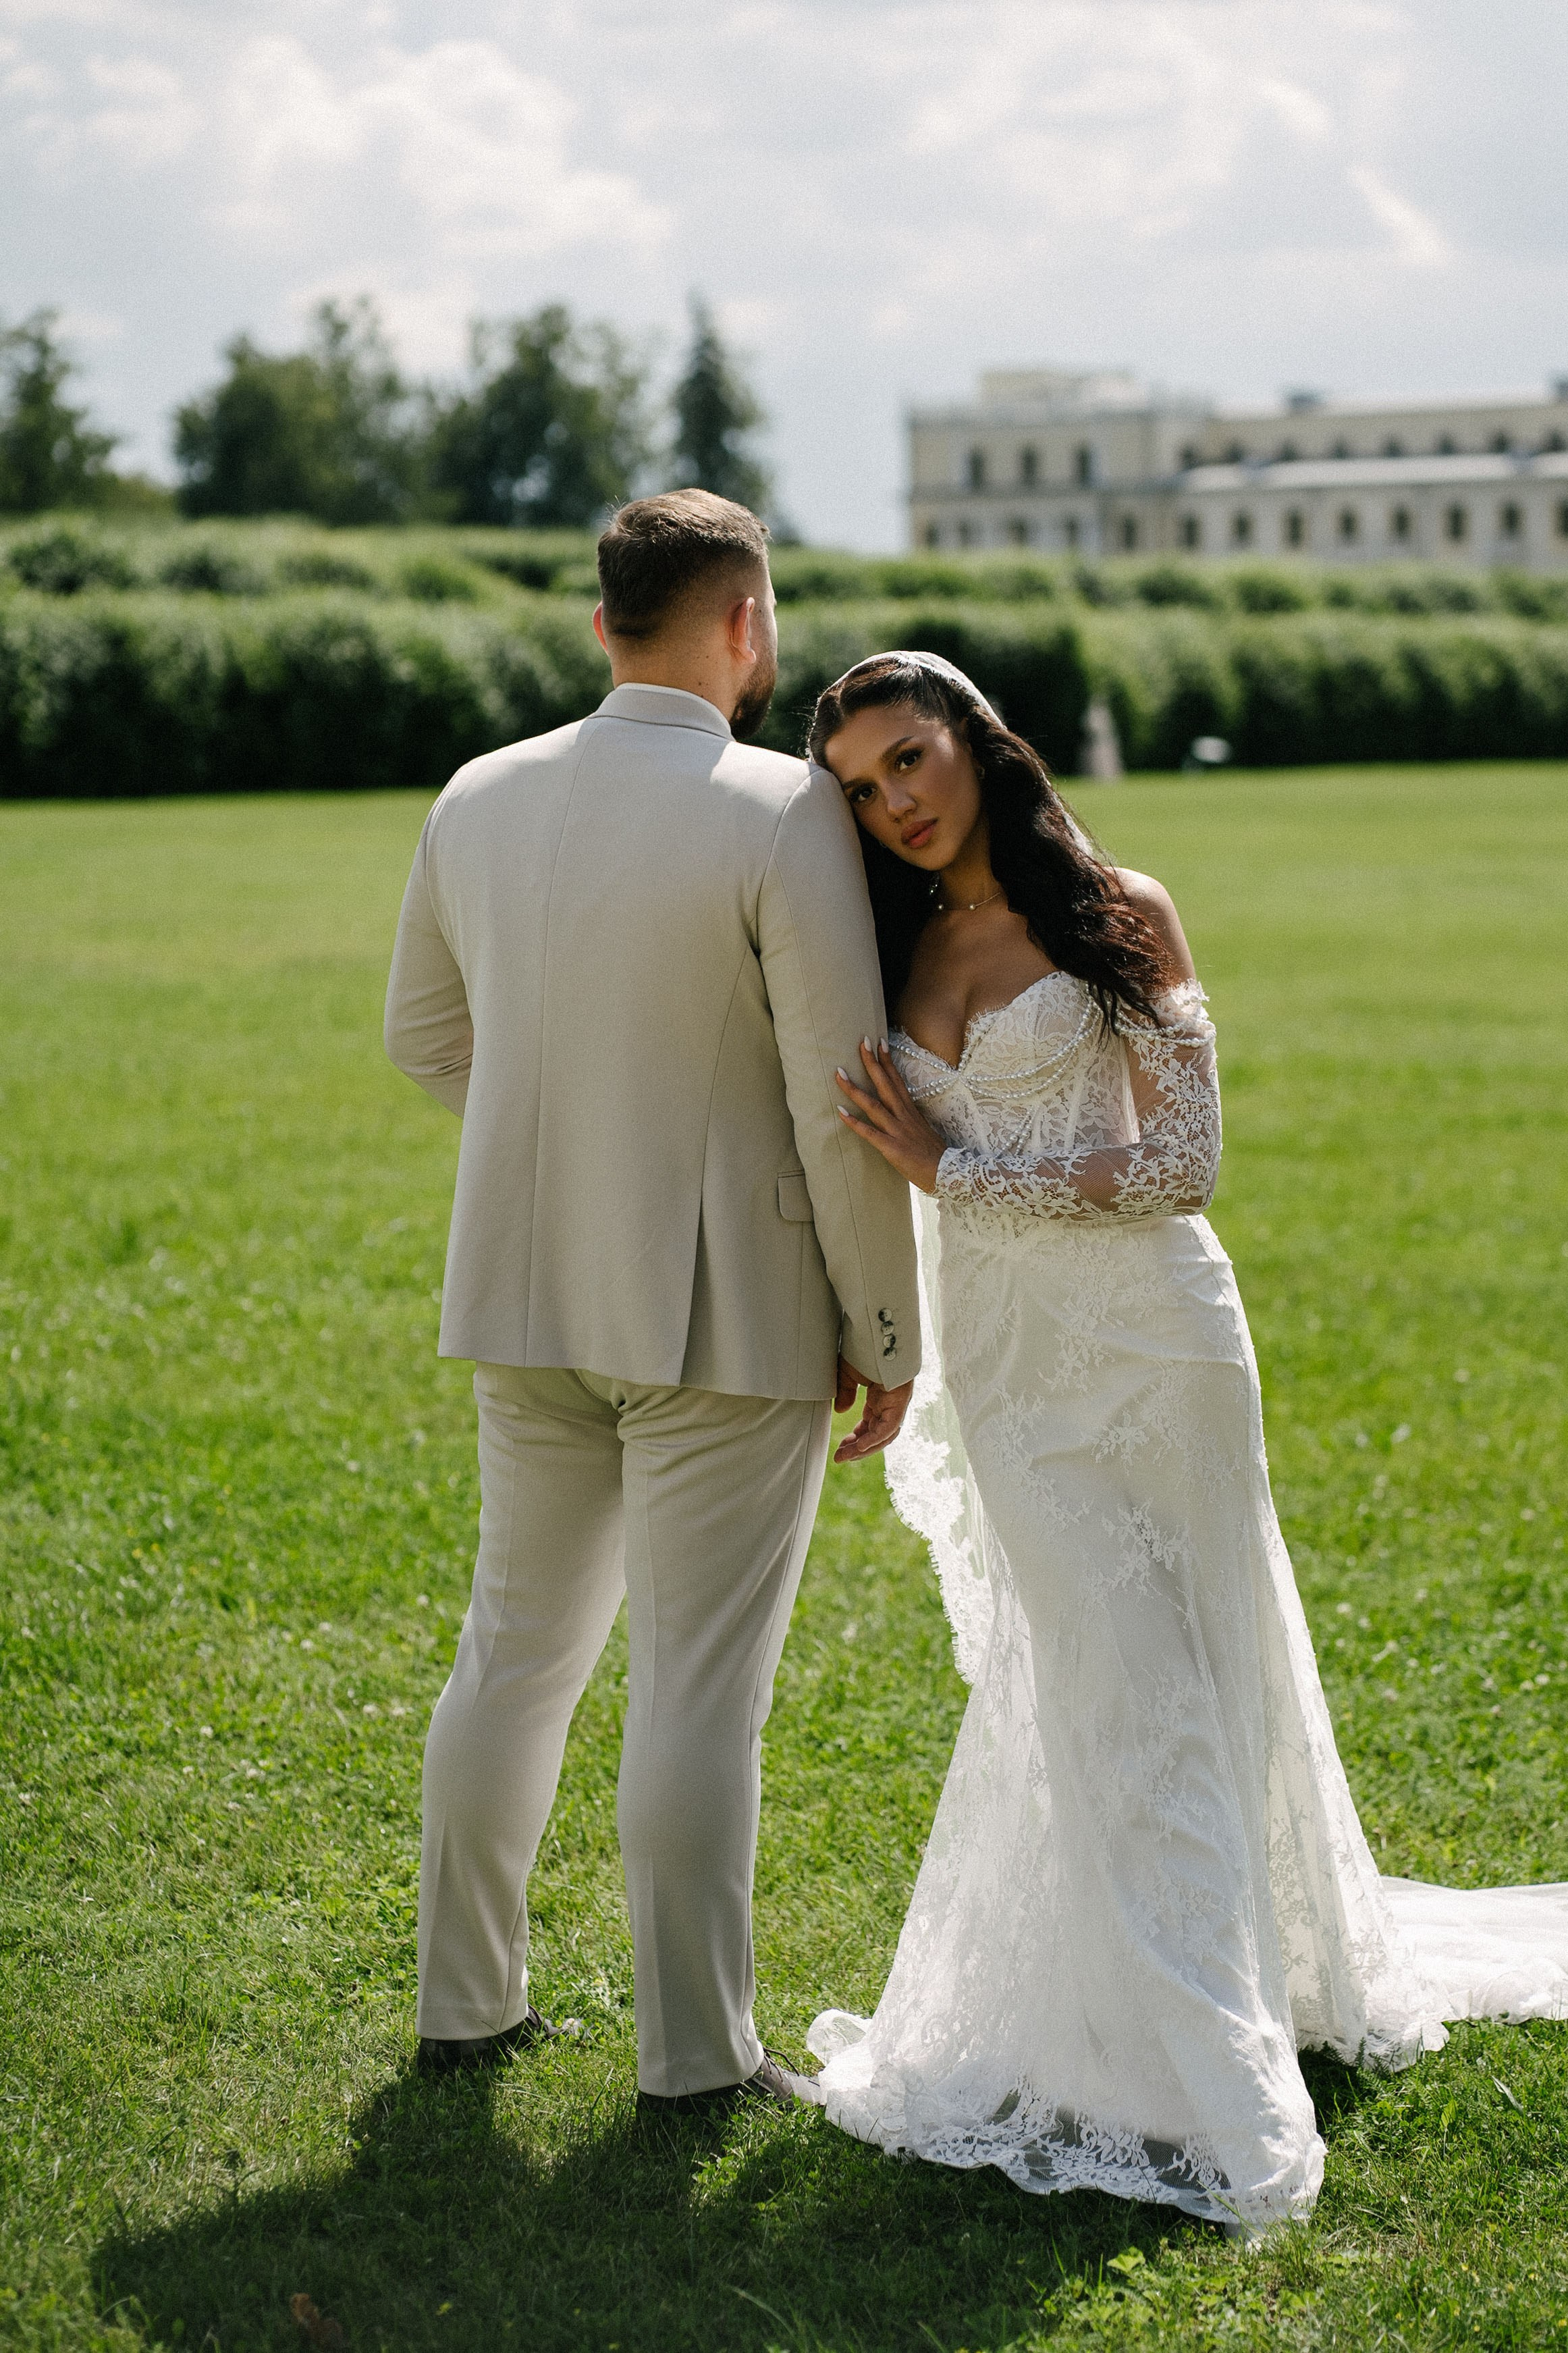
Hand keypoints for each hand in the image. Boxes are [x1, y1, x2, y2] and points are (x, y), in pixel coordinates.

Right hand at [833, 1354, 914, 1463]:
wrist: (878, 1328)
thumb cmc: (864, 1346)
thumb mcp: (847, 1372)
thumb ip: (844, 1392)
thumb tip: (841, 1411)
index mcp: (880, 1398)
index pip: (870, 1426)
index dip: (855, 1440)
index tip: (839, 1451)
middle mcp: (890, 1404)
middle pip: (877, 1435)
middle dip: (857, 1449)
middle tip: (839, 1458)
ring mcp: (897, 1403)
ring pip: (884, 1435)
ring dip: (864, 1448)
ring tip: (845, 1456)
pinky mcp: (900, 1400)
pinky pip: (888, 1426)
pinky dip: (874, 1438)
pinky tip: (859, 1447)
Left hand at [835, 1039, 945, 1193]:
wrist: (947, 1172)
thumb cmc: (935, 1154)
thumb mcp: (922, 1130)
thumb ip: (909, 1120)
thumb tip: (899, 1113)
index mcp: (910, 1111)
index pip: (897, 1080)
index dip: (887, 1061)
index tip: (879, 1042)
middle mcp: (903, 1116)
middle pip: (885, 1084)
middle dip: (872, 1063)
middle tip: (861, 1042)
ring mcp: (897, 1130)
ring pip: (873, 1104)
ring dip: (854, 1089)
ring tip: (838, 1074)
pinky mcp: (891, 1147)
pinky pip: (869, 1133)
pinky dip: (854, 1122)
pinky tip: (840, 1112)